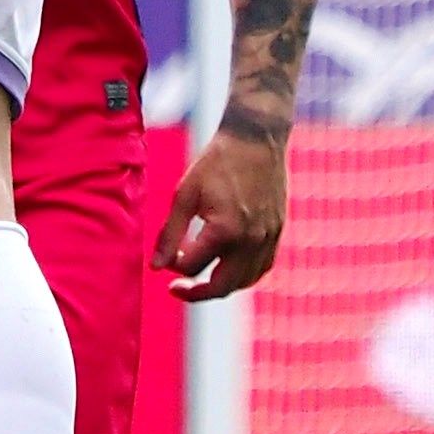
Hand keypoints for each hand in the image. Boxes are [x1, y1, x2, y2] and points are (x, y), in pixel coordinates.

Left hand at [159, 120, 287, 300]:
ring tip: (202, 279)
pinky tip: (229, 268)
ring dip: (221, 286)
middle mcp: (250, 241)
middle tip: (176, 289)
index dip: (173, 264)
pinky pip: (262, 267)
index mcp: (225, 232)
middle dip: (196, 293)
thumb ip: (170, 234)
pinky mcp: (277, 232)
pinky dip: (244, 275)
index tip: (166, 253)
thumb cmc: (217, 163)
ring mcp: (268, 239)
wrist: (256, 140)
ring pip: (244, 281)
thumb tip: (156, 267)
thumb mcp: (185, 194)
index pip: (192, 266)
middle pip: (221, 286)